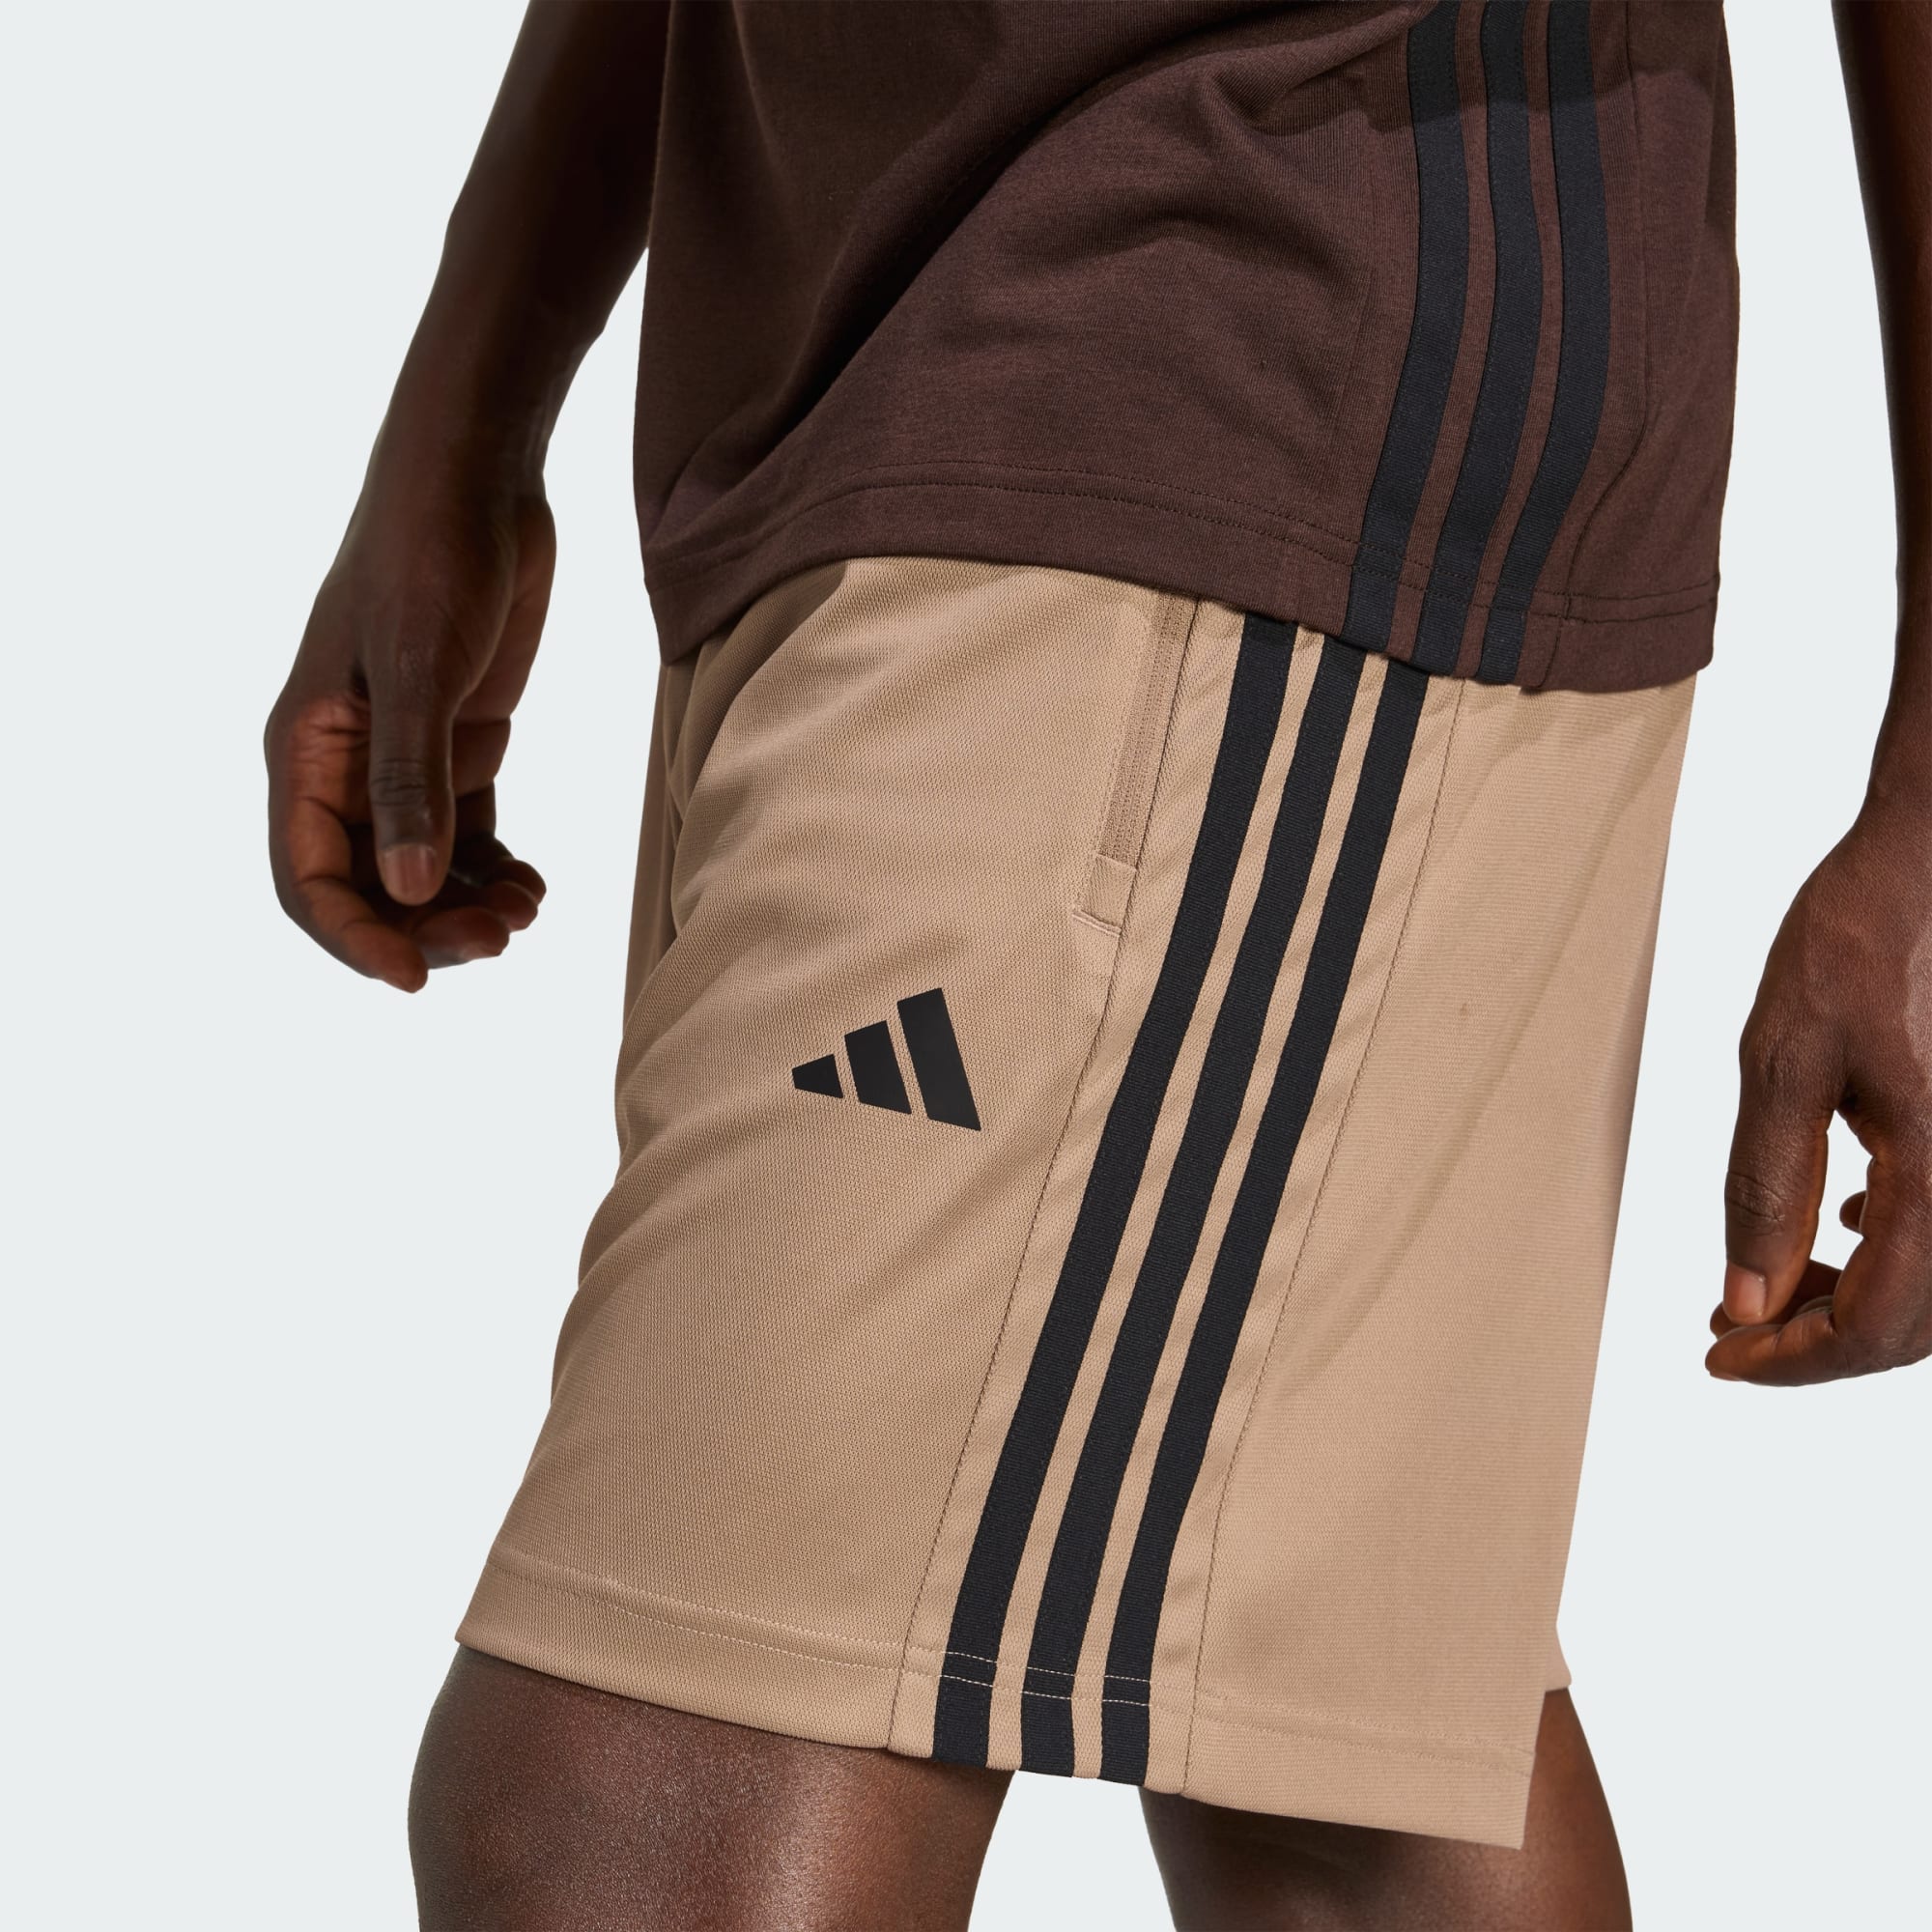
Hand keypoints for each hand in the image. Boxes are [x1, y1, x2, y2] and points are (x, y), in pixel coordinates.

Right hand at [265, 431, 553, 991]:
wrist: (479, 477)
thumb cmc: (431, 556)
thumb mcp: (419, 672)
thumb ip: (412, 783)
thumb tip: (404, 893)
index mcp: (306, 751)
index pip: (310, 879)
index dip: (356, 940)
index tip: (416, 980)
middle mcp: (346, 766)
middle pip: (372, 887)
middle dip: (428, 927)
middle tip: (500, 939)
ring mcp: (404, 757)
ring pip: (423, 868)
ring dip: (466, 906)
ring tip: (527, 913)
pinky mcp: (460, 741)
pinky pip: (466, 835)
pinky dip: (494, 869)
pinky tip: (535, 885)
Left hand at [1709, 797, 1931, 1382]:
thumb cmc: (1864, 938)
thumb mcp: (1783, 1061)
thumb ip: (1764, 1188)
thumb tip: (1745, 1300)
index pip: (1876, 1327)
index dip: (1791, 1363)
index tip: (1720, 1360)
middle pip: (1913, 1325)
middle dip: (1815, 1339)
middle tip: (1729, 1328)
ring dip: (1855, 1300)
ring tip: (1770, 1283)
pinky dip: (1894, 1250)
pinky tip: (1845, 1222)